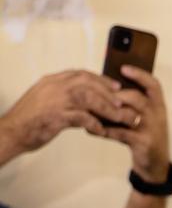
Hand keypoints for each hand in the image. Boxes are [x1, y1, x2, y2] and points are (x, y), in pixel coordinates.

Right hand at [0, 70, 136, 156]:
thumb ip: (66, 98)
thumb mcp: (47, 102)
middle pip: (88, 83)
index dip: (101, 80)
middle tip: (124, 103)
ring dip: (107, 108)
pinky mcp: (55, 117)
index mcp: (52, 81)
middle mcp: (54, 87)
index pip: (81, 74)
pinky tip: (100, 130)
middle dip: (109, 92)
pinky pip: (81, 118)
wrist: (10, 133)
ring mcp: (54, 101)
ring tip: (119, 118)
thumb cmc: (30, 120)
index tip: (116, 86)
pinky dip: (94, 124)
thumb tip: (88, 101)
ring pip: (89, 98)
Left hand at [101, 66, 170, 184]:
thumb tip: (104, 88)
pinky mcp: (144, 143)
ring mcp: (152, 129)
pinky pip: (121, 134)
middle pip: (138, 98)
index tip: (123, 68)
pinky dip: (105, 131)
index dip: (139, 75)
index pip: (153, 85)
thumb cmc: (144, 136)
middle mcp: (157, 115)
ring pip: (130, 114)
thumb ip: (129, 104)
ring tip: (92, 110)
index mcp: (158, 106)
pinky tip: (91, 130)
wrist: (155, 164)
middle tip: (98, 94)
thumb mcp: (142, 118)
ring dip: (109, 111)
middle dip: (117, 94)